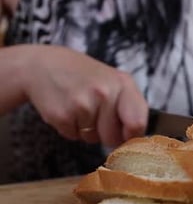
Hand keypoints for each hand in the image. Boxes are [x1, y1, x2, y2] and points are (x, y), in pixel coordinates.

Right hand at [19, 45, 147, 145]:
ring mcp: (82, 104)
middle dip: (105, 134)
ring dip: (86, 130)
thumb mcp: (113, 80)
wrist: (43, 65)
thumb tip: (137, 138)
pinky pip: (73, 137)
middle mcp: (104, 93)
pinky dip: (70, 129)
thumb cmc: (84, 75)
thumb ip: (130, 106)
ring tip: (79, 107)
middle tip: (95, 115)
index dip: (133, 136)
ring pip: (92, 139)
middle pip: (113, 138)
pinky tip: (67, 109)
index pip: (137, 123)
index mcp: (123, 83)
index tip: (126, 136)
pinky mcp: (62, 115)